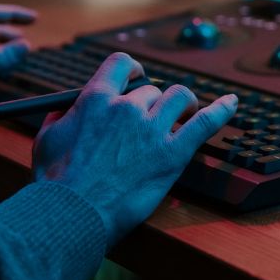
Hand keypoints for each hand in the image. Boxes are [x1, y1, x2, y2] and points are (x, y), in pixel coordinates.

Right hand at [32, 53, 237, 247]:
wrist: (72, 214)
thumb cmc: (57, 182)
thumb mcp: (47, 139)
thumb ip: (60, 117)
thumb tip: (68, 109)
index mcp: (96, 99)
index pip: (122, 65)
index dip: (133, 69)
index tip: (136, 77)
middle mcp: (127, 108)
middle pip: (150, 90)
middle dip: (150, 104)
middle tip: (149, 123)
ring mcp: (152, 130)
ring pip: (179, 98)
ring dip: (182, 105)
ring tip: (183, 116)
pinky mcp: (172, 154)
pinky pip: (204, 123)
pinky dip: (221, 111)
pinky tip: (232, 104)